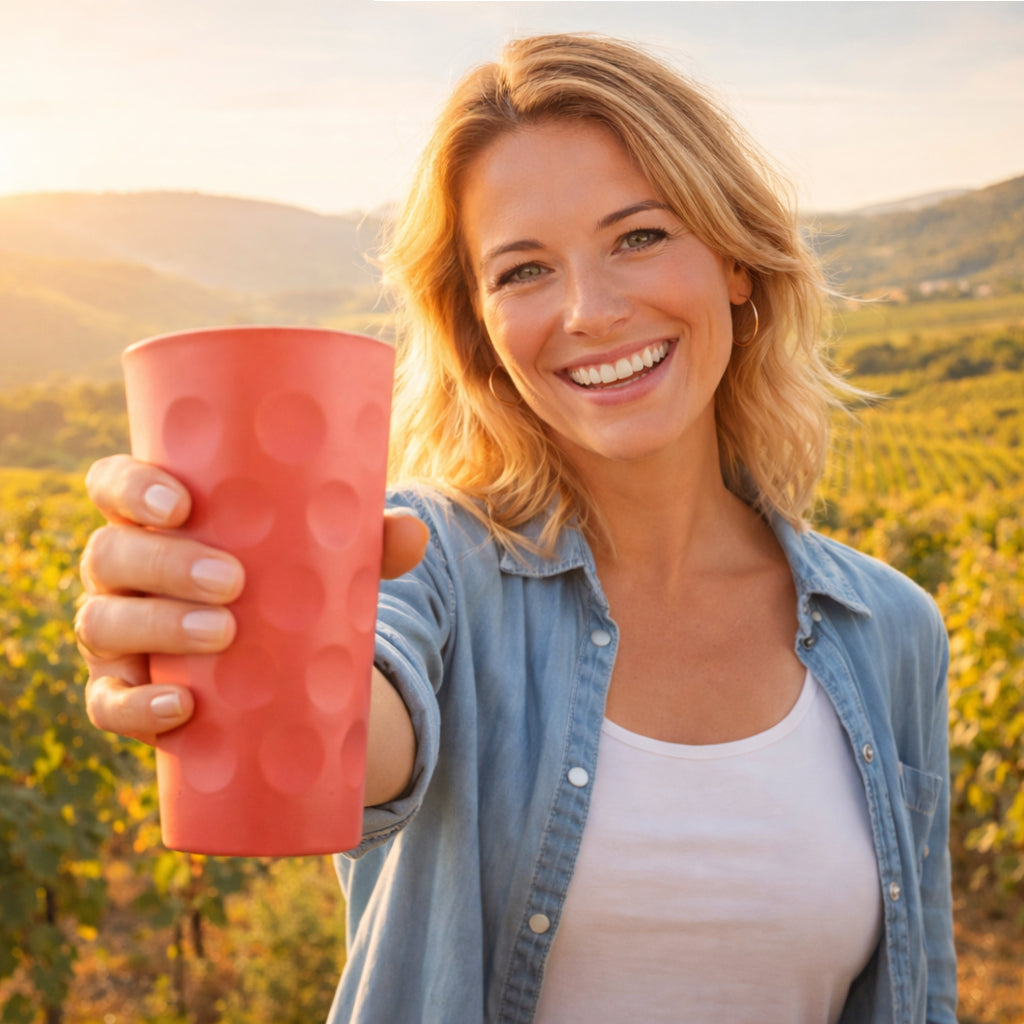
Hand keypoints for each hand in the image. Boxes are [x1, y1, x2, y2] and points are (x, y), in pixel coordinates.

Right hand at [76, 455, 427, 746]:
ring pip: (102, 623)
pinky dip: (138, 707)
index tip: (180, 504)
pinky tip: (180, 707)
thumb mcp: (320, 557)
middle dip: (165, 564)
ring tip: (222, 633)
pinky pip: (106, 704)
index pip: (113, 486)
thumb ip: (366, 542)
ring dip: (158, 627)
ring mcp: (113, 632)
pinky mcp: (121, 692)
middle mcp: (121, 571)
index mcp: (155, 521)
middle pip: (110, 555)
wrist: (263, 662)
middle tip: (232, 580)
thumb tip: (415, 534)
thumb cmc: (282, 582)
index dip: (130, 489)